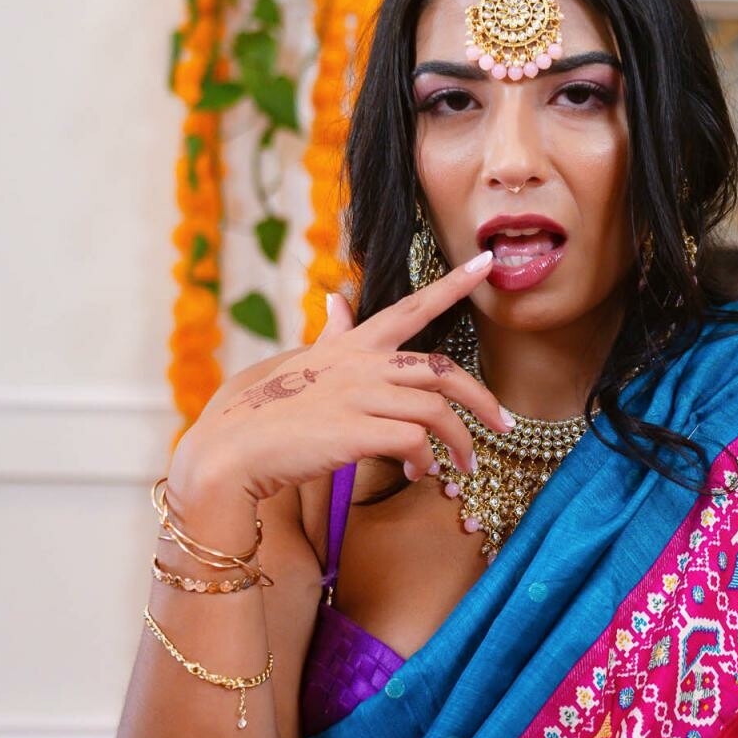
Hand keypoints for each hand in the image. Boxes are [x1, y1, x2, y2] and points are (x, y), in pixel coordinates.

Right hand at [166, 249, 511, 514]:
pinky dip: (427, 460)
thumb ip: (332, 335)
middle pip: (442, 368)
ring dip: (460, 443)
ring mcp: (358, 395)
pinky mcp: (356, 431)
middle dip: (482, 398)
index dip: (451, 285)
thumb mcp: (302, 365)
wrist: (231, 453)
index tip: (487, 262)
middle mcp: (360, 364)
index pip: (410, 308)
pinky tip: (420, 475)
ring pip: (437, 410)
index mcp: (351, 346)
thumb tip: (337, 298)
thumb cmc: (267, 413)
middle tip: (506, 426)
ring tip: (463, 468)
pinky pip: (415, 442)